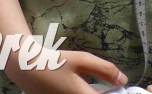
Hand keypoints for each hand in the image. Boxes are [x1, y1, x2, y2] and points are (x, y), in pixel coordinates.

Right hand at [7, 49, 125, 93]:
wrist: (28, 69)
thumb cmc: (56, 62)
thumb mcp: (83, 60)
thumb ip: (105, 70)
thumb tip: (124, 81)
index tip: (120, 88)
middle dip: (106, 93)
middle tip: (111, 86)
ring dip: (93, 92)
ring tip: (95, 86)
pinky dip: (84, 93)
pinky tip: (82, 87)